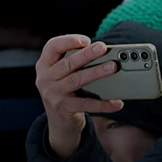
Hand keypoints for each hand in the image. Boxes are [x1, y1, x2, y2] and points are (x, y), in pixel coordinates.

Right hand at [36, 35, 122, 159]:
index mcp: (45, 65)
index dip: (68, 41)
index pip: (52, 47)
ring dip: (96, 72)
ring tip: (113, 67)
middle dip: (86, 54)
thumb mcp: (63, 74)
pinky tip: (116, 102)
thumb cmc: (66, 89)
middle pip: (67, 63)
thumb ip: (76, 61)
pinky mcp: (63, 109)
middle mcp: (45, 78)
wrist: (59, 122)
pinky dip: (103, 103)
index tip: (86, 39)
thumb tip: (105, 52)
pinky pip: (86, 104)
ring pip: (77, 80)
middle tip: (103, 47)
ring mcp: (53, 94)